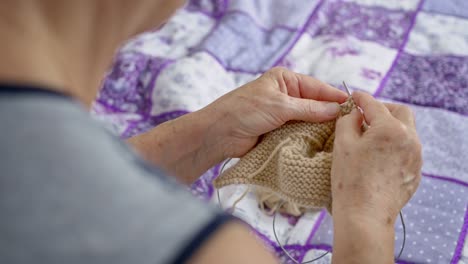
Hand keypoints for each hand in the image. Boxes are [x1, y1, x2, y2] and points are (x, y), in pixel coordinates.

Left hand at [205, 67, 346, 157]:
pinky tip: (324, 146)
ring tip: (341, 139)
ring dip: (320, 130)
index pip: (318, 87)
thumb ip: (310, 108)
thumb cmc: (244, 111)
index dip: (336, 97)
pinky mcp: (280, 132)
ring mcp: (283, 115)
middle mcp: (286, 95)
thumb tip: (337, 109)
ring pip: (310, 122)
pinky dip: (310, 140)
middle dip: (330, 115)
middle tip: (352, 126)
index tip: (355, 107)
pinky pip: (300, 134)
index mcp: (285, 80)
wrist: (219, 134)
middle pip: (316, 105)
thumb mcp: (280, 106)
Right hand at [331, 91, 422, 223]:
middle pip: (400, 112)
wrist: (364, 215)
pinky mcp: (415, 172)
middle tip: (365, 115)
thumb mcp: (342, 143)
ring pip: (406, 131)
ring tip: (369, 137)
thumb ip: (348, 120)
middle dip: (383, 109)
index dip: (361, 98)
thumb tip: (355, 113)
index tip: (353, 96)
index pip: (374, 104)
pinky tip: (378, 156)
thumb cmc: (351, 179)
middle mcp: (410, 139)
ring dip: (389, 127)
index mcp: (391, 128)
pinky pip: (407, 150)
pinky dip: (393, 146)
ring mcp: (416, 157)